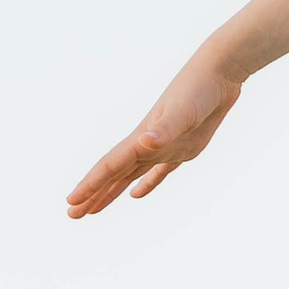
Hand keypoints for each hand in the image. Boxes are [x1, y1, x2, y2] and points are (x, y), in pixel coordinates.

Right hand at [68, 51, 242, 215]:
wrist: (218, 73)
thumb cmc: (198, 90)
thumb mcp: (183, 112)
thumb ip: (164, 129)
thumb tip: (145, 142)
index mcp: (142, 139)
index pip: (109, 167)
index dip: (90, 186)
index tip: (71, 203)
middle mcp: (147, 145)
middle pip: (113, 175)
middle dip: (92, 195)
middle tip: (71, 215)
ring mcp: (164, 147)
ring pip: (130, 175)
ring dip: (111, 192)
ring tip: (94, 209)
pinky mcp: (182, 148)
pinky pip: (158, 172)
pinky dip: (146, 184)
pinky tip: (135, 194)